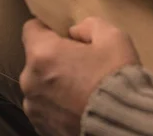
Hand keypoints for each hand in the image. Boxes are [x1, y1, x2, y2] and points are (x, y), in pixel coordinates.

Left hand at [20, 17, 139, 135]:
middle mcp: (30, 80)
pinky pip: (46, 106)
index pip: (31, 28)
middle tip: (84, 62)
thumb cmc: (116, 76)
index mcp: (43, 54)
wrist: (122, 122)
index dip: (50, 28)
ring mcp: (33, 107)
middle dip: (56, 58)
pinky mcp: (41, 127)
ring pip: (41, 84)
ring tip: (84, 87)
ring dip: (56, 82)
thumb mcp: (113, 37)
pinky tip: (80, 104)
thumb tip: (76, 31)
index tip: (67, 34)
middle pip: (37, 59)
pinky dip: (59, 103)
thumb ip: (90, 25)